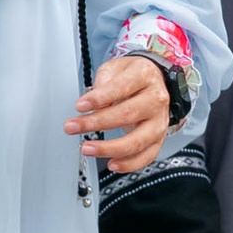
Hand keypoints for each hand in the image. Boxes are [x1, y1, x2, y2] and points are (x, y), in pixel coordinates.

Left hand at [67, 54, 171, 172]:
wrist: (154, 82)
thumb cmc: (132, 75)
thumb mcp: (115, 68)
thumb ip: (103, 83)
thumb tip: (92, 103)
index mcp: (144, 76)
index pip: (122, 87)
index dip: (100, 98)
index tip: (80, 106)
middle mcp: (156, 99)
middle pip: (127, 114)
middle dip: (96, 123)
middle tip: (73, 127)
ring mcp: (159, 121)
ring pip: (137, 140)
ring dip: (109, 148)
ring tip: (88, 148)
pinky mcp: (159, 139)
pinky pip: (147, 155)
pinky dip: (129, 163)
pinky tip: (112, 164)